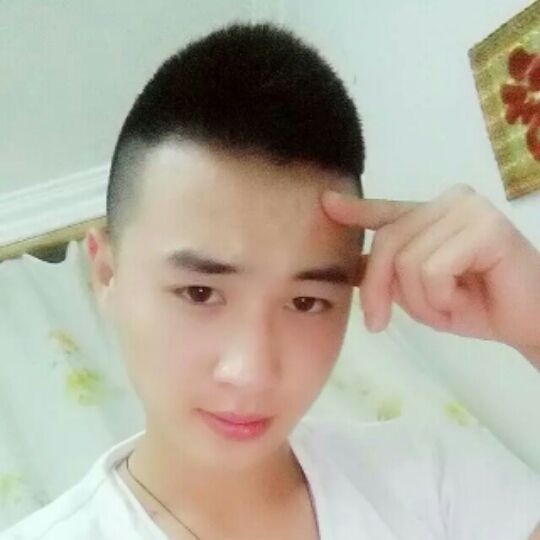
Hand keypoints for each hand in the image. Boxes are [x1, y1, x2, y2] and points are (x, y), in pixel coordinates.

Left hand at [321, 184, 539, 361]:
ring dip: (419, 302)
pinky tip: (463, 299)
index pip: (386, 211)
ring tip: (446, 307)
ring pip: (407, 261)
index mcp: (432, 213)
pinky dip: (439, 298)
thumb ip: (389, 273)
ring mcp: (468, 209)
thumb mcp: (419, 292)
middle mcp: (449, 201)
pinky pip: (432, 269)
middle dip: (378, 291)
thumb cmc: (477, 305)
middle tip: (380, 323)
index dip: (354, 210)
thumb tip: (353, 265)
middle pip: (387, 242)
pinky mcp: (486, 227)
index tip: (325, 204)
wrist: (530, 323)